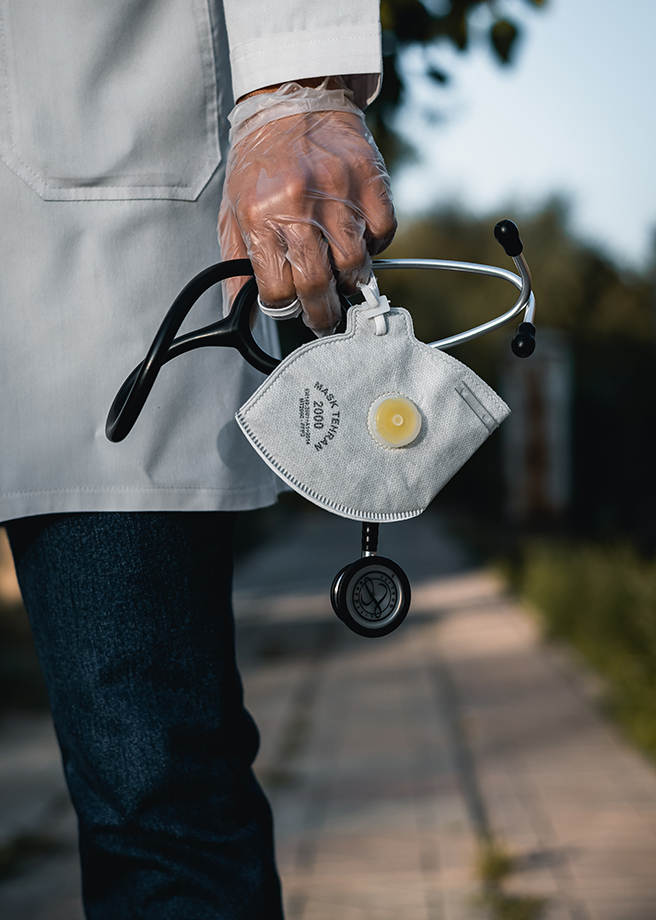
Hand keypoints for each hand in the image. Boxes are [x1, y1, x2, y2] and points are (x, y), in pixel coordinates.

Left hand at [218, 107, 395, 335]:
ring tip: (342, 278)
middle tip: (324, 319)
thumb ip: (235, 265)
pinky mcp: (370, 181)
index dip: (286, 308)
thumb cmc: (260, 162)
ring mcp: (339, 193)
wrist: (292, 99)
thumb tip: (237, 311)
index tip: (293, 309)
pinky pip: (382, 234)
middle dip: (322, 314)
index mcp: (260, 216)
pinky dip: (374, 246)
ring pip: (355, 266)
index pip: (278, 290)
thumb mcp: (232, 211)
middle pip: (318, 285)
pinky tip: (359, 239)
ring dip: (350, 281)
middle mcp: (299, 206)